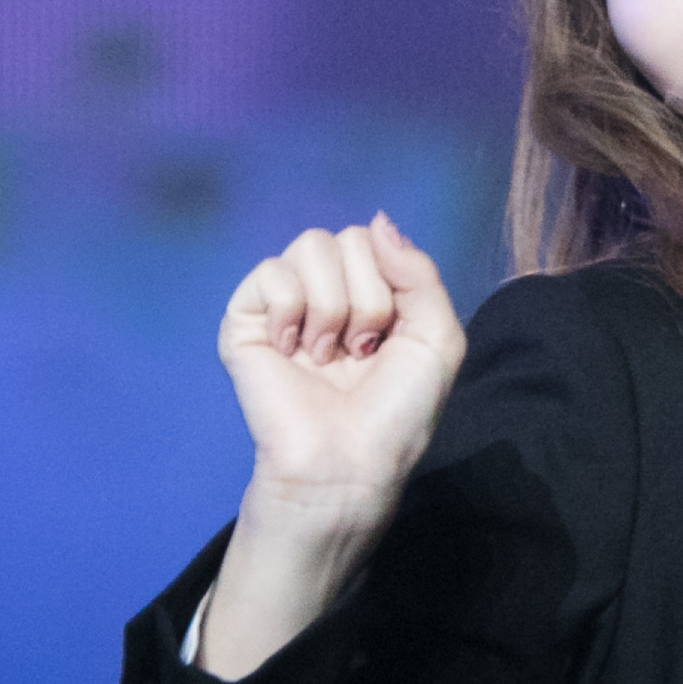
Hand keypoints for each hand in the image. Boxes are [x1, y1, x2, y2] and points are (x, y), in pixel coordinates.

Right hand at [196, 215, 462, 681]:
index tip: (389, 342)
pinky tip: (291, 351)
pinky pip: (272, 273)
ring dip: (333, 308)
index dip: (392, 286)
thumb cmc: (394, 415)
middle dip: (367, 299)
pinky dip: (290, 311)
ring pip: (312, 247)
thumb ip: (418, 272)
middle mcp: (326, 295)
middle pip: (348, 238)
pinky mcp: (245, 321)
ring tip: (327, 357)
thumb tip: (376, 220)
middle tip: (358, 353)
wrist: (347, 463)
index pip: (377, 241)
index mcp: (370, 297)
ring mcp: (284, 306)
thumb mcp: (438, 338)